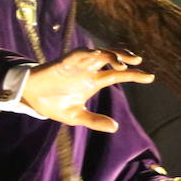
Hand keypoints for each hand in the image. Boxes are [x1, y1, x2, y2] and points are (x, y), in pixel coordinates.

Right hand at [21, 47, 153, 132]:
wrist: (30, 97)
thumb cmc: (52, 104)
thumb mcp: (75, 116)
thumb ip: (94, 120)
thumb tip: (115, 127)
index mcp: (93, 81)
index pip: (117, 75)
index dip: (134, 75)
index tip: (151, 77)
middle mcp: (89, 70)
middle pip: (112, 59)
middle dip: (125, 58)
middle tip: (138, 62)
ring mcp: (78, 64)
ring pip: (99, 53)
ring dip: (111, 55)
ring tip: (122, 62)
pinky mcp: (65, 61)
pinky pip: (80, 54)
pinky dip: (91, 54)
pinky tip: (100, 57)